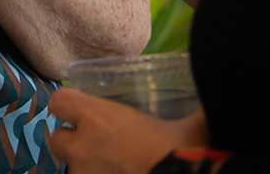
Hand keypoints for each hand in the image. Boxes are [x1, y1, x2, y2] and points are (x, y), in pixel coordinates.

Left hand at [48, 89, 208, 171]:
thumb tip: (212, 104)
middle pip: (56, 140)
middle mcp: (84, 147)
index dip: (69, 104)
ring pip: (71, 170)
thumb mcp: (191, 124)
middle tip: (94, 144)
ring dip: (85, 167)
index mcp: (97, 117)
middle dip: (71, 142)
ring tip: (110, 165)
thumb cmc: (185, 150)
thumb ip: (197, 111)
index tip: (82, 108)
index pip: (59, 102)